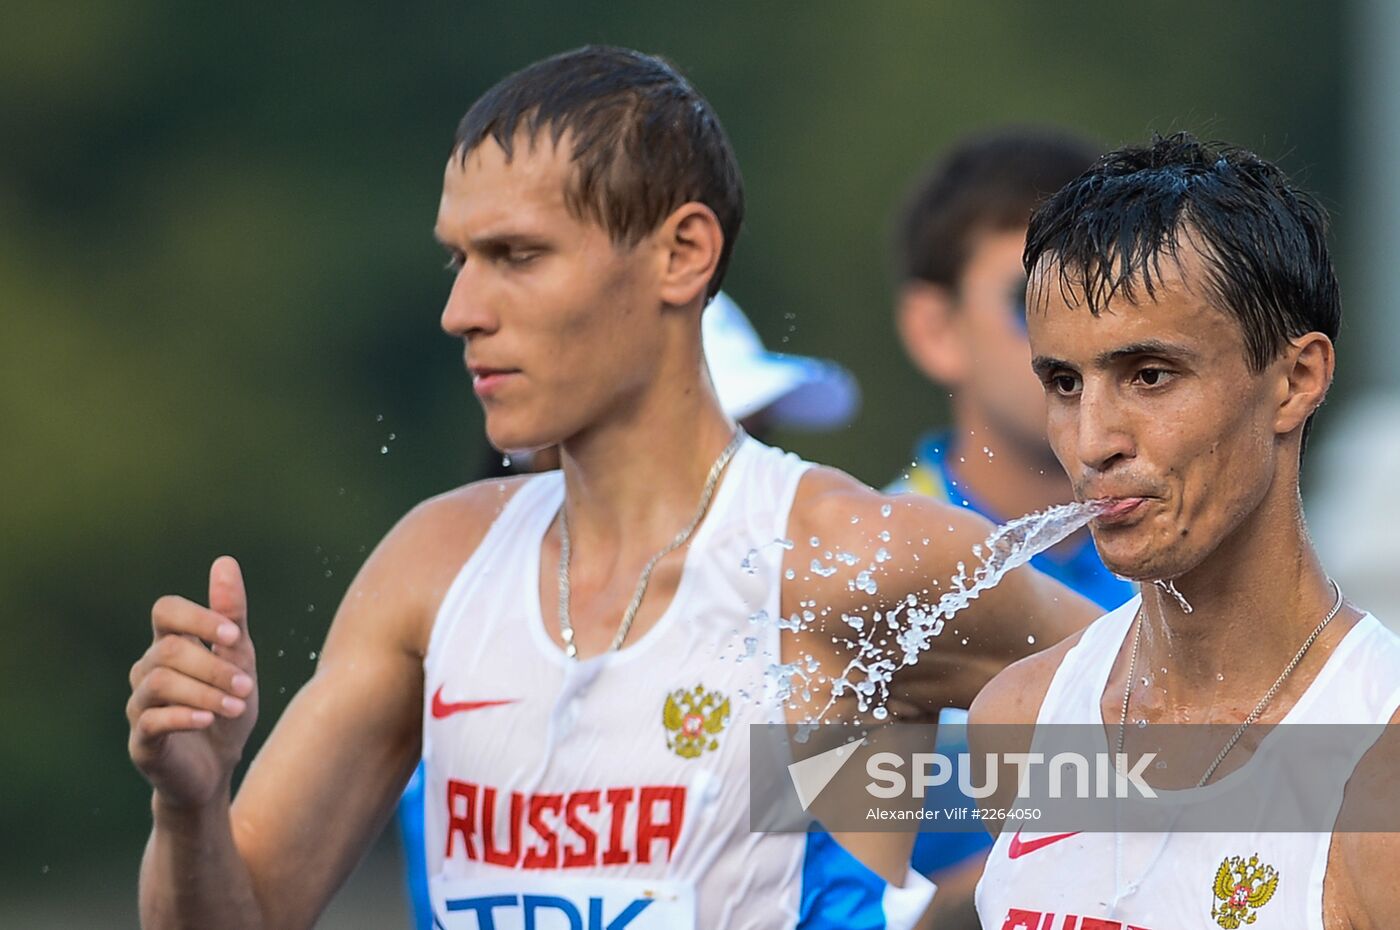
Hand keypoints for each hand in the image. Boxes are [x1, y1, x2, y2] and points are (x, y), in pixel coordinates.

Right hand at [128, 556, 258, 808]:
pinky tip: (209, 717)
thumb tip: (224, 562)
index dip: (197, 617)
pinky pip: (152, 720)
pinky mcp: (141, 740)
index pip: (166, 611)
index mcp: (171, 646)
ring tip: (237, 705)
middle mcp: (147, 670)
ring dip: (205, 691)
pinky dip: (184, 715)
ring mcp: (139, 705)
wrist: (217, 769)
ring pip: (160, 682)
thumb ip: (231, 617)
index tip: (233, 635)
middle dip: (213, 665)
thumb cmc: (228, 707)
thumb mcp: (239, 659)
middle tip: (247, 684)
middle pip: (169, 649)